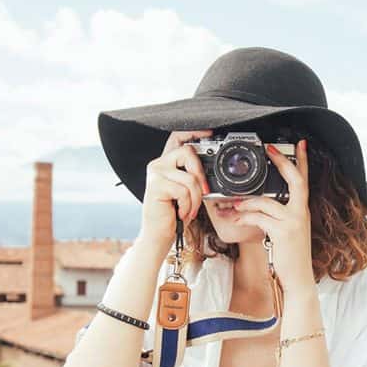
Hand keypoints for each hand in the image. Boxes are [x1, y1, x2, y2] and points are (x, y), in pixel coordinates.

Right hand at [137, 129, 212, 252]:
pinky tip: (180, 213)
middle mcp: (158, 164)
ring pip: (190, 178)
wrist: (159, 235)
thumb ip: (193, 177)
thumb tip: (211, 168)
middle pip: (188, 153)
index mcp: (166, 163)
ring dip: (195, 199)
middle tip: (203, 194)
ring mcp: (156, 174)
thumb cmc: (174, 214)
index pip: (178, 138)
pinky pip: (184, 191)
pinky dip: (188, 206)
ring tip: (189, 210)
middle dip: (201, 175)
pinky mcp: (156, 186)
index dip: (193, 132)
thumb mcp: (186, 192)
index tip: (209, 133)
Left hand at [233, 139, 315, 289]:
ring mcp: (294, 222)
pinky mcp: (283, 232)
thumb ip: (279, 216)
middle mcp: (301, 213)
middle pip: (295, 180)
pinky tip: (236, 219)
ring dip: (246, 202)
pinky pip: (259, 217)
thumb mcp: (288, 232)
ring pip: (267, 202)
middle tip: (270, 149)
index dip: (302, 161)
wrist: (298, 279)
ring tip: (234, 205)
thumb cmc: (291, 257)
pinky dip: (244, 216)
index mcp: (302, 211)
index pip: (305, 180)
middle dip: (282, 162)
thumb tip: (259, 204)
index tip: (300, 145)